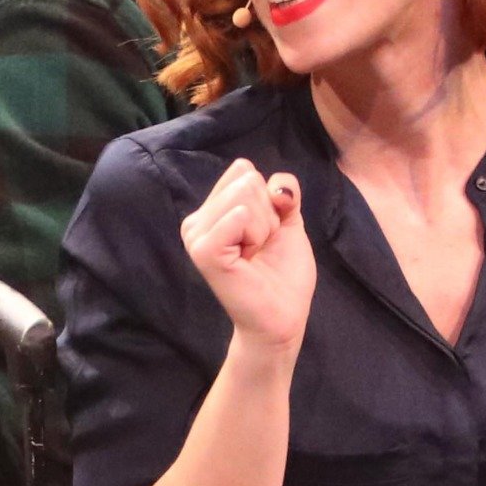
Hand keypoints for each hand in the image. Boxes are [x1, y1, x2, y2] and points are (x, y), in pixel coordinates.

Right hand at [178, 157, 317, 355]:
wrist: (282, 315)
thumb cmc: (282, 273)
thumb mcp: (288, 220)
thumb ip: (283, 191)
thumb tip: (276, 185)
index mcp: (211, 210)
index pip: (244, 170)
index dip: (269, 200)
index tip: (264, 233)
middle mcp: (197, 220)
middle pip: (246, 180)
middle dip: (267, 214)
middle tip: (260, 248)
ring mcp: (196, 235)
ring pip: (244, 195)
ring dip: (264, 227)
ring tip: (254, 254)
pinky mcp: (204, 251)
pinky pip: (238, 216)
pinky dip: (256, 234)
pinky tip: (248, 259)